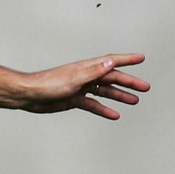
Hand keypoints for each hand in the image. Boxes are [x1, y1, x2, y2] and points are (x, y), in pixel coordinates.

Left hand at [23, 54, 149, 119]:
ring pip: (105, 92)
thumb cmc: (48, 84)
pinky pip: (93, 105)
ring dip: (119, 96)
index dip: (127, 59)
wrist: (29, 96)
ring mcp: (81, 88)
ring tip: (134, 101)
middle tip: (145, 88)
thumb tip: (110, 62)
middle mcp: (86, 76)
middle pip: (112, 78)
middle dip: (129, 82)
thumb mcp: (74, 78)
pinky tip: (114, 114)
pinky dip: (103, 109)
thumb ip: (93, 71)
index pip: (111, 61)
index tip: (142, 58)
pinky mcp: (74, 100)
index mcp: (87, 68)